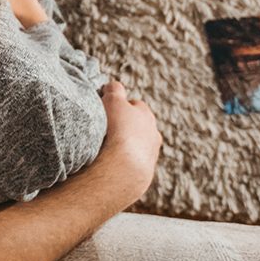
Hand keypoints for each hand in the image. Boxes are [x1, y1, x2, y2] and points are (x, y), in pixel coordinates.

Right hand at [93, 81, 162, 205]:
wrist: (123, 167)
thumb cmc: (117, 130)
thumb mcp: (113, 101)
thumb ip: (114, 90)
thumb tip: (113, 86)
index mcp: (146, 115)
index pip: (134, 104)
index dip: (120, 105)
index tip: (107, 109)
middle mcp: (152, 134)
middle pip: (137, 126)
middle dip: (125, 126)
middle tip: (107, 129)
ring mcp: (150, 155)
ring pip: (136, 146)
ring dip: (124, 145)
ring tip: (107, 148)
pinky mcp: (143, 174)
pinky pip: (131, 163)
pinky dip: (122, 161)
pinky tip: (110, 162)